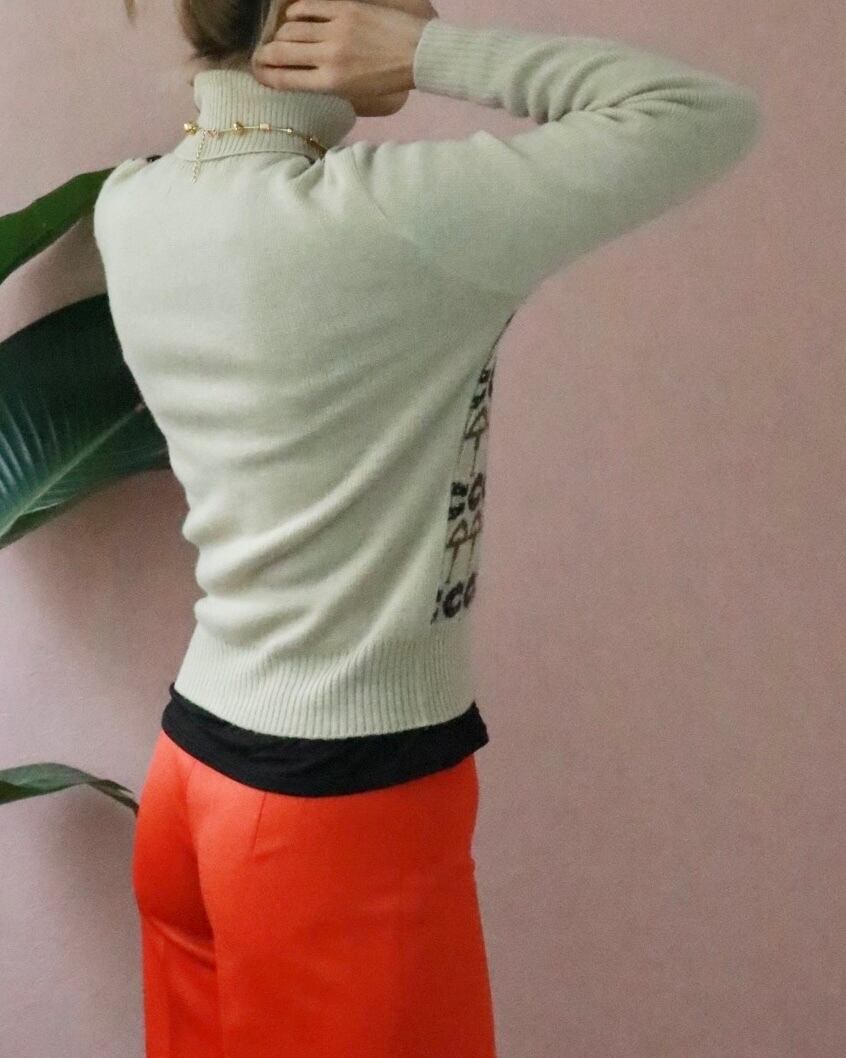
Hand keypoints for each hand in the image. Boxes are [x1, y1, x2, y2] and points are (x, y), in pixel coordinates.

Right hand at [251, 0, 432, 111]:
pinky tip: (292, 18)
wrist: (417, 54)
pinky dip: (294, 13)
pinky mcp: (344, 10)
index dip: (266, 77)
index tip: (257, 75)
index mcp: (331, 83)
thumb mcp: (354, 93)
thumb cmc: (388, 79)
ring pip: (291, 30)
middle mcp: (329, 57)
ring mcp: (335, 31)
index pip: (286, 80)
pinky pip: (308, 9)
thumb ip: (326, 86)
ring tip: (279, 39)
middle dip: (264, 56)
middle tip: (259, 57)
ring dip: (279, 35)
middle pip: (282, 53)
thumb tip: (298, 77)